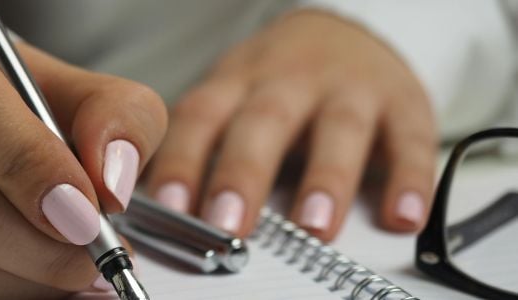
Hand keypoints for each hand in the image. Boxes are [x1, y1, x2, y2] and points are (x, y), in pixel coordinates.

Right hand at [0, 0, 165, 297]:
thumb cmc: (11, 95)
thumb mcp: (75, 86)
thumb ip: (115, 116)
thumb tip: (110, 181)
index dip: (24, 160)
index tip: (83, 210)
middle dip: (32, 242)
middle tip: (92, 253)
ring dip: (15, 278)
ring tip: (69, 269)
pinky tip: (22, 273)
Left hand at [146, 10, 435, 240]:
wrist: (343, 33)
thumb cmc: (276, 82)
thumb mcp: (231, 98)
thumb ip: (202, 147)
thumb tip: (161, 209)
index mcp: (238, 83)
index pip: (201, 117)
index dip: (182, 160)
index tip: (168, 206)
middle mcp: (291, 81)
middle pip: (264, 122)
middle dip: (244, 174)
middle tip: (228, 223)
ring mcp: (349, 89)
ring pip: (338, 129)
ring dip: (326, 179)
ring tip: (313, 226)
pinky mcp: (403, 103)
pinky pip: (410, 141)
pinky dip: (410, 179)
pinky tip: (401, 216)